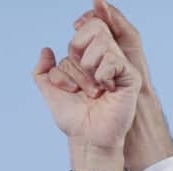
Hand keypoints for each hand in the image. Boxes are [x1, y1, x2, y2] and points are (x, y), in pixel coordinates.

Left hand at [60, 0, 172, 170]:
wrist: (87, 138)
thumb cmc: (74, 119)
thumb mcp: (50, 92)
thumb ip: (42, 71)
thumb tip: (46, 50)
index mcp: (89, 59)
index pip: (79, 35)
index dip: (70, 55)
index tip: (70, 84)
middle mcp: (105, 59)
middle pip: (93, 29)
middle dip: (79, 60)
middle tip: (82, 87)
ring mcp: (119, 67)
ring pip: (102, 42)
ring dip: (89, 70)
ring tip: (95, 91)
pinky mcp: (130, 77)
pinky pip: (113, 59)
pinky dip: (102, 75)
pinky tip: (106, 91)